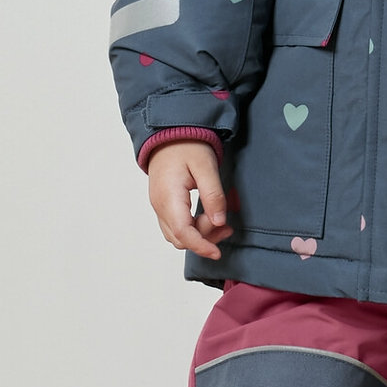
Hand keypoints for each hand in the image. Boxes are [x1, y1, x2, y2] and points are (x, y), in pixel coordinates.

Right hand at [147, 141, 232, 259]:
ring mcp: (159, 206)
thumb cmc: (186, 145)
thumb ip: (213, 194)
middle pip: (179, 238)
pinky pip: (175, 226)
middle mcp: (159, 205)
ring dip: (198, 235)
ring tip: (221, 223)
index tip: (217, 253)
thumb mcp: (206, 166)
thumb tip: (219, 221)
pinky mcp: (163, 204)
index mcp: (168, 197)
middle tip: (227, 226)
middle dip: (204, 239)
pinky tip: (208, 218)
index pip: (182, 233)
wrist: (168, 133)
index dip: (201, 246)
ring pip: (176, 235)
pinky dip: (192, 228)